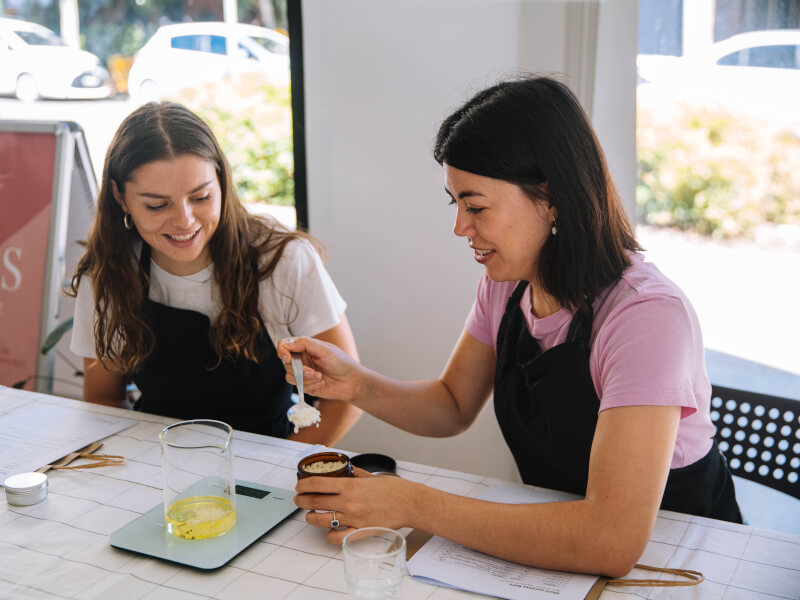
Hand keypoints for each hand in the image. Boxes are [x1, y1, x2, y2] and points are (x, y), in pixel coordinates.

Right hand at [278, 336, 364, 402]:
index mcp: (305, 347)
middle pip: (286, 362)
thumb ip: (305, 344)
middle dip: (299, 369)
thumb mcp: (324, 349)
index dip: (282, 351)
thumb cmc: (341, 363)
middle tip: (313, 371)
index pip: (285, 345)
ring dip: (304, 378)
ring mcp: (302, 372)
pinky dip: (308, 385)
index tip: (287, 357)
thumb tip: (287, 344)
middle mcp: (302, 359)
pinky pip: (297, 386)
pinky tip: (320, 383)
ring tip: (319, 377)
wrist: (351, 382)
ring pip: (289, 375)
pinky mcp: (305, 385)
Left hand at [294, 467, 417, 543]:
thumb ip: (354, 474)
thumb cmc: (393, 489)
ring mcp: (352, 518)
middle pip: (314, 502)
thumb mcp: (371, 476)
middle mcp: (348, 503)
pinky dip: (329, 535)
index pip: (317, 484)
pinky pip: (337, 538)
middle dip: (302, 500)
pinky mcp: (359, 532)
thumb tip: (344, 471)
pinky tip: (329, 530)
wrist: (409, 503)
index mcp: (349, 486)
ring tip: (310, 514)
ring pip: (320, 520)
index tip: (299, 485)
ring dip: (310, 517)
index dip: (303, 485)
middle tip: (299, 498)